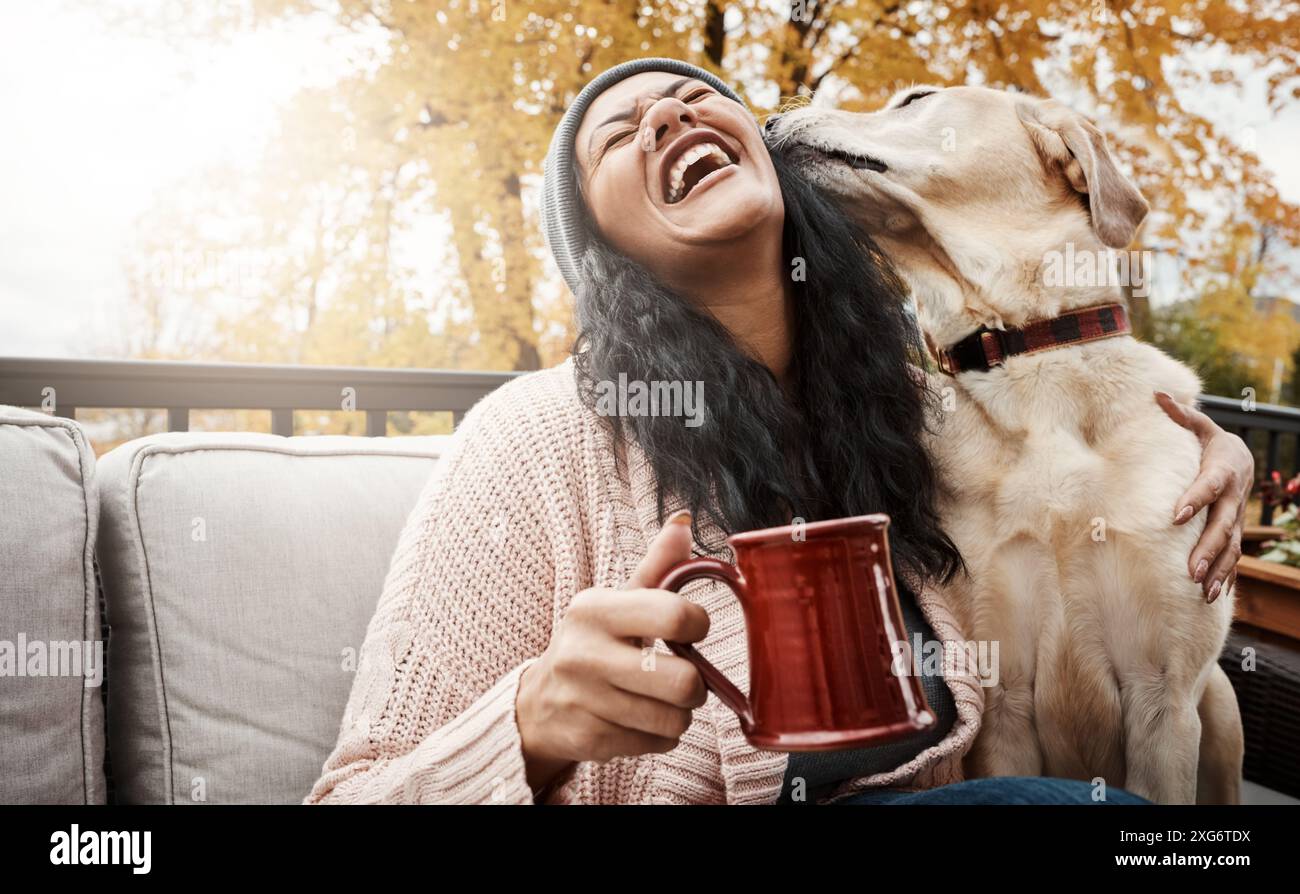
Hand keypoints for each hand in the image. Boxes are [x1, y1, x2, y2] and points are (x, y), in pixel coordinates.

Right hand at [515, 510, 709, 794]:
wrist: (538, 704)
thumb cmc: (592, 643)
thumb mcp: (617, 601)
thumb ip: (656, 567)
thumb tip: (684, 521)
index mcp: (595, 609)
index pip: (676, 615)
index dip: (698, 624)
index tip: (690, 630)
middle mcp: (584, 654)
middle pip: (684, 681)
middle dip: (695, 684)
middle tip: (682, 677)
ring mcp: (585, 701)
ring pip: (675, 719)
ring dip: (679, 713)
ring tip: (659, 699)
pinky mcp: (590, 740)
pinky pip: (658, 744)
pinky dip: (660, 736)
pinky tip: (639, 719)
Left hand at [1155, 391, 1252, 603]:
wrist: (1243, 460)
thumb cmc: (1213, 444)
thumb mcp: (1201, 427)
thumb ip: (1181, 415)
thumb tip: (1157, 394)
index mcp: (1221, 471)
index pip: (1207, 487)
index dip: (1194, 500)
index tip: (1176, 516)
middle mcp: (1232, 498)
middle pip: (1222, 527)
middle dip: (1208, 549)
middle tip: (1191, 570)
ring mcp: (1235, 519)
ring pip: (1231, 548)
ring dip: (1218, 570)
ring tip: (1201, 590)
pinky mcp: (1233, 532)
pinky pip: (1233, 558)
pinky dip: (1226, 577)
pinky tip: (1212, 597)